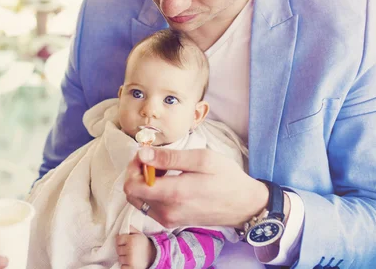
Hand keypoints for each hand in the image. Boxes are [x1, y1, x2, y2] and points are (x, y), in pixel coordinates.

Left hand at [116, 227, 155, 268]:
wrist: (154, 256)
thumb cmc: (144, 244)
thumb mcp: (139, 234)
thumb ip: (131, 229)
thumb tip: (123, 225)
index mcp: (131, 239)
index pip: (118, 240)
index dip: (121, 241)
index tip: (125, 242)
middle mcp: (130, 249)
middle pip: (118, 250)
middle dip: (122, 250)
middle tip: (129, 250)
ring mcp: (130, 259)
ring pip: (120, 259)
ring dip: (124, 258)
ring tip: (131, 256)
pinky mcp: (131, 267)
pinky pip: (122, 267)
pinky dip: (125, 266)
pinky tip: (131, 262)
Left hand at [124, 147, 269, 228]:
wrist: (243, 204)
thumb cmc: (226, 178)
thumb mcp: (201, 159)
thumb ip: (170, 157)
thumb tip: (143, 155)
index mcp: (173, 194)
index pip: (132, 184)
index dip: (134, 166)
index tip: (146, 154)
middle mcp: (167, 211)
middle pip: (132, 192)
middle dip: (137, 172)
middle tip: (153, 158)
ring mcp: (168, 219)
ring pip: (139, 199)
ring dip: (144, 182)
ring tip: (164, 168)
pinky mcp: (172, 221)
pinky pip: (150, 206)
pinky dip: (152, 191)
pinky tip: (168, 179)